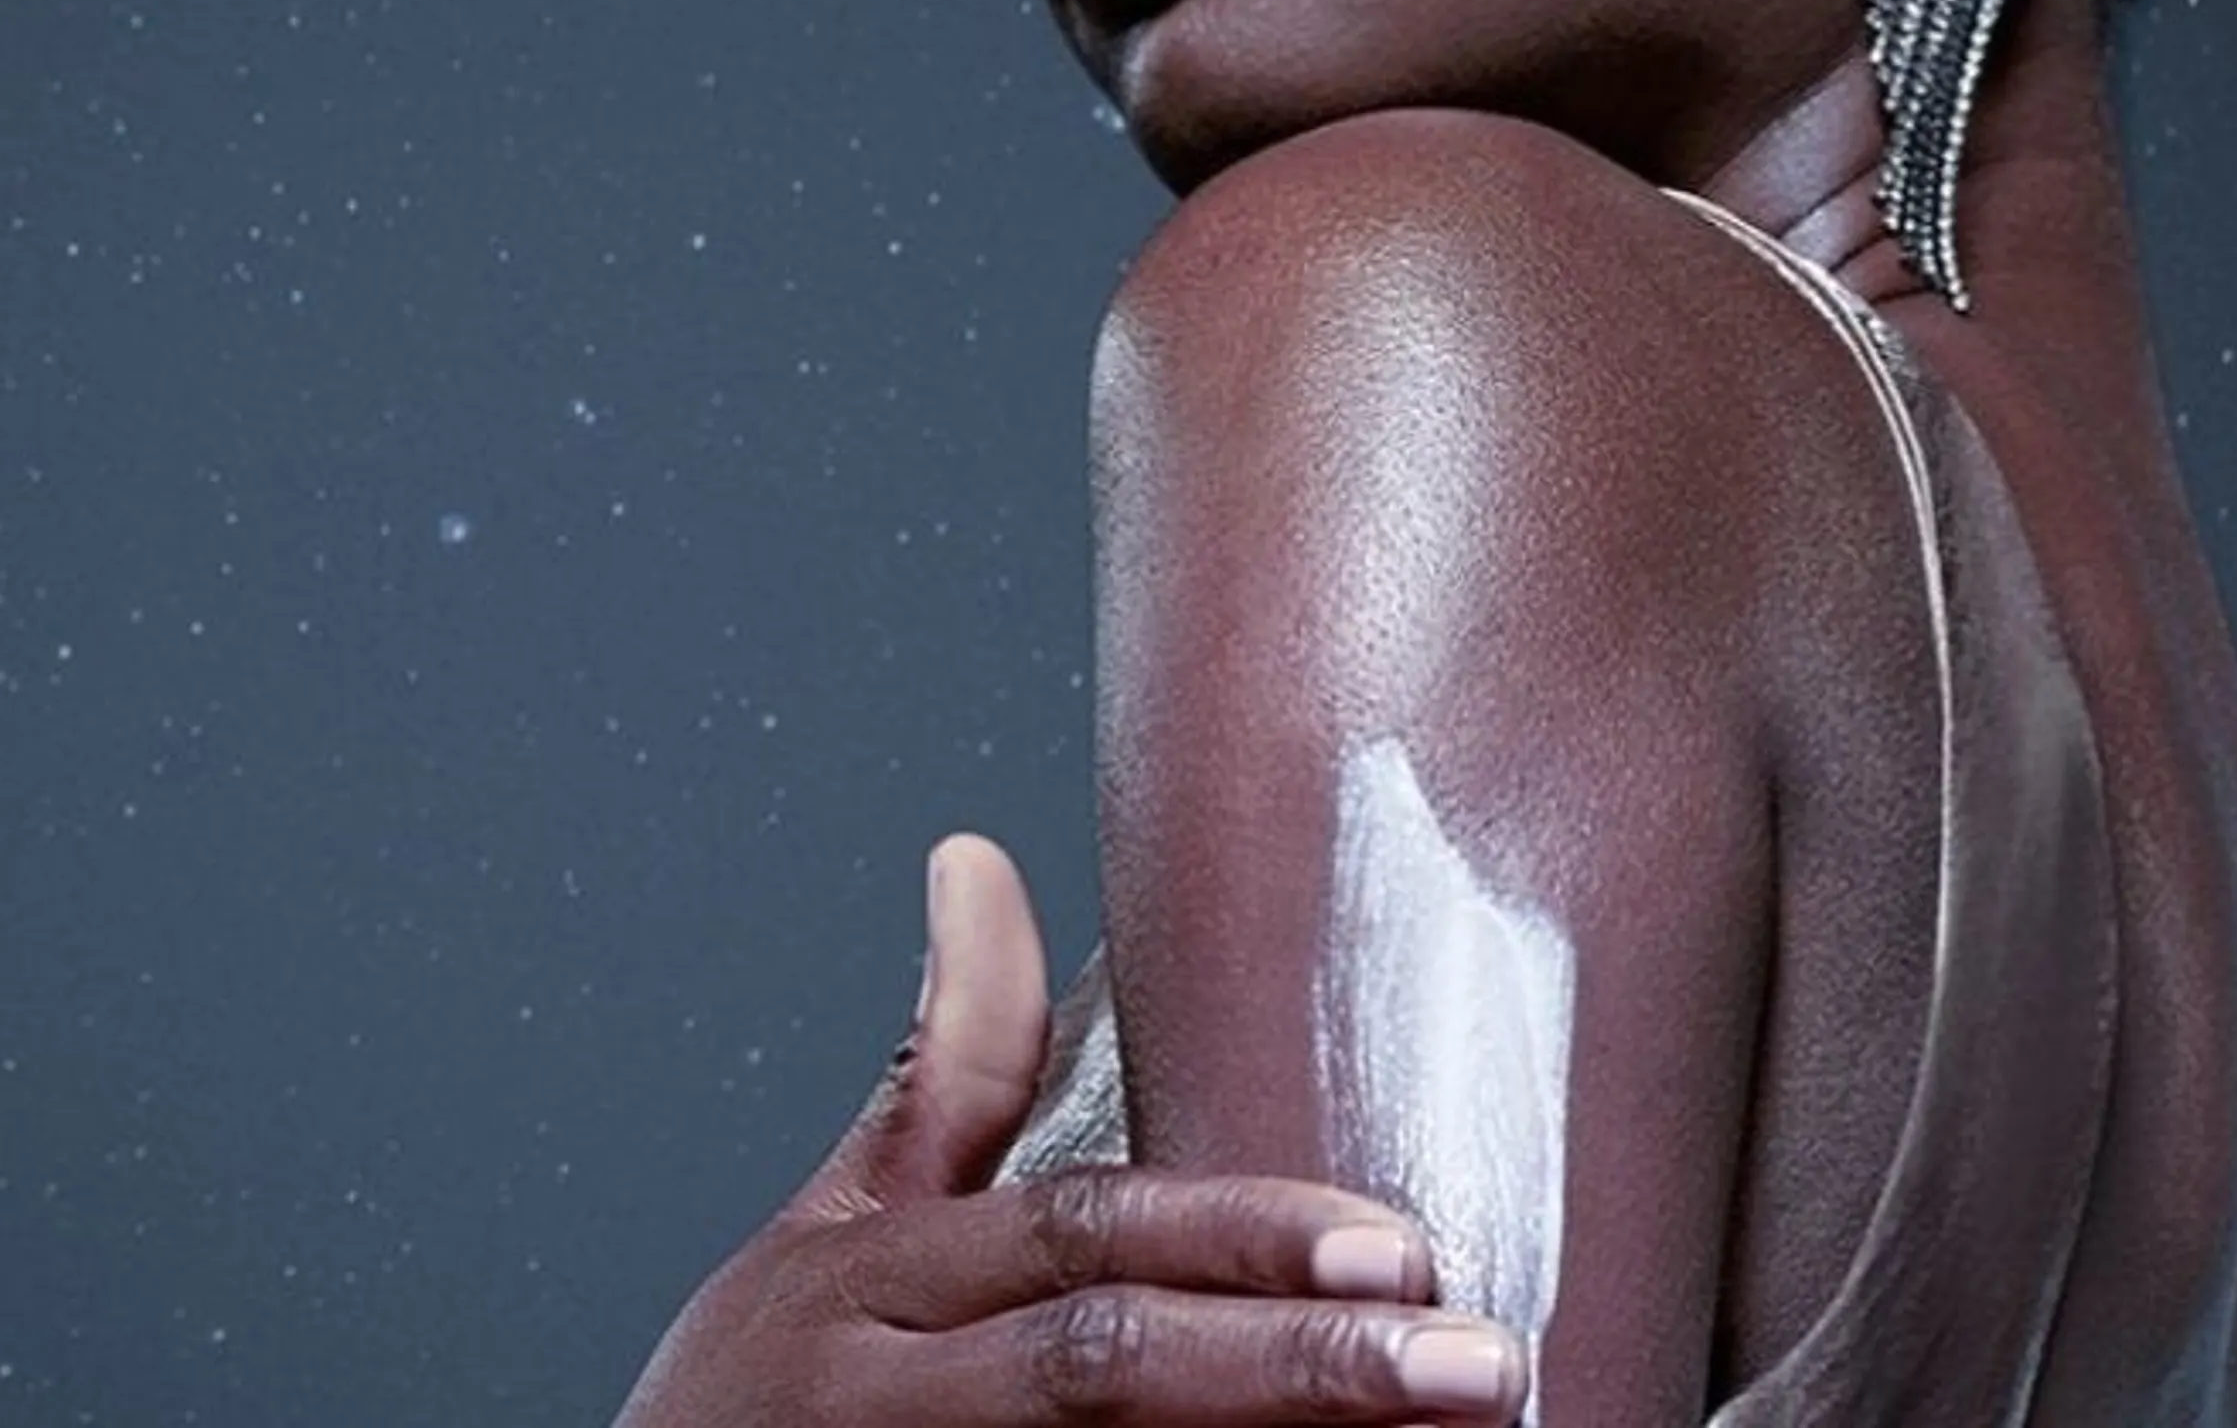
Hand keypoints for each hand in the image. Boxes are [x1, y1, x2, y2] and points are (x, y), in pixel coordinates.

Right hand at [615, 834, 1528, 1424]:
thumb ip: (939, 1080)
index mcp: (866, 1283)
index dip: (1237, 1235)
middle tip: (1478, 1363)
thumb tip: (980, 864)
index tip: (1398, 1243)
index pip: (1074, 1234)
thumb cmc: (758, 1413)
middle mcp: (877, 1395)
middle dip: (1298, 1364)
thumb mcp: (829, 1236)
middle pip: (1100, 1366)